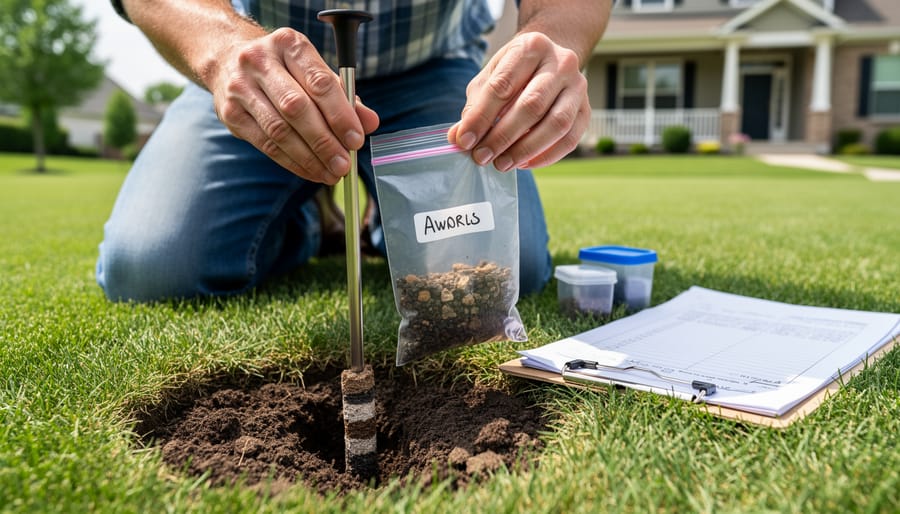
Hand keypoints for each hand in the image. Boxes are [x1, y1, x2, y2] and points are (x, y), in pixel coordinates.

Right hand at [210, 28, 379, 183]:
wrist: (227, 59)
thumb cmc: (284, 69)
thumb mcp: (314, 72)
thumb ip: (345, 97)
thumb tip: (370, 123)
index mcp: (288, 44)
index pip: (319, 82)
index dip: (340, 115)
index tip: (356, 140)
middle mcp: (260, 61)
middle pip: (297, 108)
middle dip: (324, 141)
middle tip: (344, 164)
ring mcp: (241, 87)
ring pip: (279, 130)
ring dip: (309, 158)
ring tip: (331, 173)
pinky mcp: (230, 113)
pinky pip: (266, 144)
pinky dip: (292, 162)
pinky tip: (310, 171)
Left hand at [448, 32, 588, 171]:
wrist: (549, 61)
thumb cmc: (514, 72)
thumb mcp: (490, 78)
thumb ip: (474, 107)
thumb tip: (458, 139)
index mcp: (532, 46)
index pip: (503, 85)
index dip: (481, 116)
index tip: (465, 140)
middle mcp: (561, 62)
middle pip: (532, 105)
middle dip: (503, 136)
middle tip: (482, 157)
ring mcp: (578, 86)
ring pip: (556, 124)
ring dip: (525, 149)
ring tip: (501, 164)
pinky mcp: (587, 110)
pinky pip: (570, 139)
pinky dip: (546, 156)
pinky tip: (523, 164)